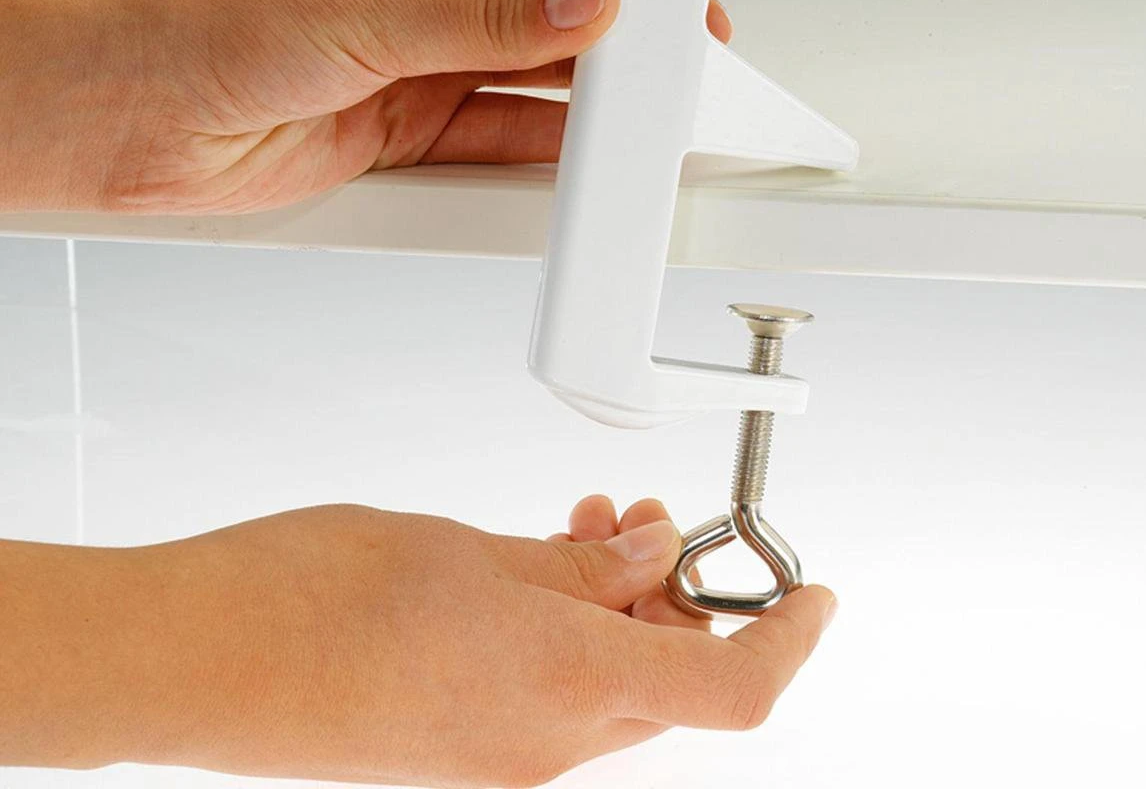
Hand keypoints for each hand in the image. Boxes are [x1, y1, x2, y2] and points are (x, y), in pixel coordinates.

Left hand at [0, 0, 788, 212]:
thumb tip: (593, 3)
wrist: (137, 114)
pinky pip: (511, 138)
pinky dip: (551, 154)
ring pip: (548, 76)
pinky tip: (587, 159)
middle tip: (698, 44)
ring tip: (651, 113)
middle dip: (638, 24)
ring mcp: (437, 60)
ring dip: (597, 97)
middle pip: (571, 1)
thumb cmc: (213, 19)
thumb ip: (494, 18)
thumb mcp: (371, 8)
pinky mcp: (423, 130)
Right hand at [0, 503, 835, 784]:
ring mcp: (501, 758)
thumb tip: (651, 553)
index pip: (734, 688)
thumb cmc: (316, 595)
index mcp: (567, 687)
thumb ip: (578, 563)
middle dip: (683, 593)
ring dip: (623, 604)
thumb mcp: (474, 551)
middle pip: (673, 679)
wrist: (202, 658)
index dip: (791, 638)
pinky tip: (537, 571)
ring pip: (615, 684)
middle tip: (650, 517)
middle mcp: (546, 745)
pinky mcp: (462, 751)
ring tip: (589, 525)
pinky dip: (572, 630)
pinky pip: (556, 694)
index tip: (814, 595)